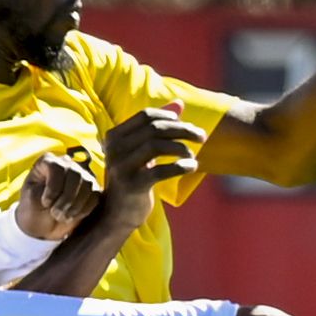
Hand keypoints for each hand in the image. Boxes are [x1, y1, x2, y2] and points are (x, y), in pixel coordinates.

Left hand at [16, 153, 101, 241]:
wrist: (43, 225)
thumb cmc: (33, 208)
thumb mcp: (31, 198)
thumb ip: (44, 188)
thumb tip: (63, 185)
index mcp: (48, 161)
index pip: (57, 167)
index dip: (53, 187)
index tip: (46, 203)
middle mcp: (67, 164)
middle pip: (75, 174)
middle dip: (66, 198)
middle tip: (55, 214)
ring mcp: (82, 175)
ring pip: (88, 185)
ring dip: (75, 206)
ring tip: (62, 217)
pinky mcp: (93, 190)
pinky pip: (95, 197)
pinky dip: (84, 210)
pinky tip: (71, 216)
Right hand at [100, 105, 208, 230]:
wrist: (118, 212)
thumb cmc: (134, 176)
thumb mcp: (142, 149)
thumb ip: (157, 126)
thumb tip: (179, 103)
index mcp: (114, 136)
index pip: (146, 115)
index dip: (170, 116)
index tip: (187, 126)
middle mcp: (114, 149)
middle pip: (154, 128)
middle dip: (182, 130)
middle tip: (201, 136)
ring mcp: (121, 167)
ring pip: (156, 145)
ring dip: (181, 148)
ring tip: (193, 155)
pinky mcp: (132, 185)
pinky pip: (160, 170)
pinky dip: (180, 166)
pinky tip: (192, 167)